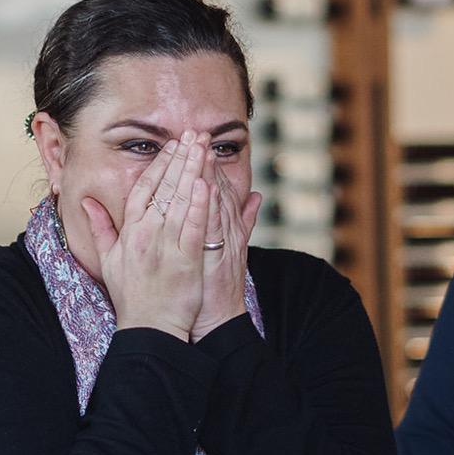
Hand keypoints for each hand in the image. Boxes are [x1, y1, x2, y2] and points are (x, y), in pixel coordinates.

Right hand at [80, 132, 209, 340]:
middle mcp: (146, 236)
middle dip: (180, 158)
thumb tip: (87, 201)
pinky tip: (207, 184)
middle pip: (164, 188)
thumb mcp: (109, 261)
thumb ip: (101, 228)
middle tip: (194, 134)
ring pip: (180, 202)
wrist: (149, 329)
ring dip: (193, 172)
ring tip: (204, 148)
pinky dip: (200, 205)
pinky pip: (193, 228)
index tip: (172, 146)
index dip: (159, 165)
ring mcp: (165, 247)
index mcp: (129, 233)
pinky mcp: (185, 261)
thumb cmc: (132, 297)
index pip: (143, 189)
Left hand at [188, 152, 262, 342]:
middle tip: (197, 133)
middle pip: (216, 190)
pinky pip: (211, 228)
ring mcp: (221, 243)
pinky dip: (208, 207)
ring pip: (215, 203)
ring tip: (200, 150)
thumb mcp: (232, 251)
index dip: (206, 165)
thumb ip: (243, 222)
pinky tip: (203, 186)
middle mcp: (225, 232)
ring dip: (208, 176)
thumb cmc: (215, 288)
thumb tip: (257, 197)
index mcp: (225, 227)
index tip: (196, 141)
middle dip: (206, 161)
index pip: (215, 189)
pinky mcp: (214, 257)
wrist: (218, 320)